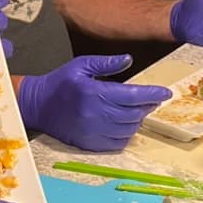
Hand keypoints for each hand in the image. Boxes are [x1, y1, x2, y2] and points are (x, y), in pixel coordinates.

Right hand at [16, 55, 171, 151]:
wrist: (37, 106)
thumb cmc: (59, 83)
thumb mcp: (80, 65)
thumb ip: (106, 63)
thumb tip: (128, 59)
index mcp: (94, 93)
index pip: (133, 96)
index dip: (153, 94)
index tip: (165, 92)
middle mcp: (96, 114)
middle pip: (134, 114)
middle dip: (147, 106)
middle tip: (150, 99)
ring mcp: (93, 131)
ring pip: (129, 129)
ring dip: (137, 120)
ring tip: (136, 110)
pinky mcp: (89, 143)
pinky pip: (118, 143)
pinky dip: (126, 134)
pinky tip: (124, 124)